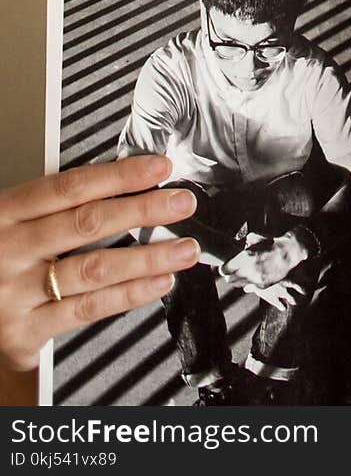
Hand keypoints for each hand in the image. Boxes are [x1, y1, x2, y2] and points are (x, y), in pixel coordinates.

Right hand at [0, 156, 200, 372]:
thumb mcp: (13, 220)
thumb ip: (57, 204)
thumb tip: (124, 182)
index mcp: (6, 212)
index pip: (70, 186)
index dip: (120, 175)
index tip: (159, 168)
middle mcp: (9, 249)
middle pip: (86, 223)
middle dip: (143, 210)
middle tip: (182, 203)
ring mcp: (15, 292)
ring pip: (93, 269)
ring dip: (147, 257)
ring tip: (184, 248)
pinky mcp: (23, 332)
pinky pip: (86, 310)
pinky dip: (128, 295)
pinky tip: (157, 283)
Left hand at [219, 227, 314, 297]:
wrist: (288, 253)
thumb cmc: (272, 243)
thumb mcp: (256, 237)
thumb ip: (244, 241)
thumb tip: (237, 243)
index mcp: (245, 256)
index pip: (225, 269)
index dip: (223, 268)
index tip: (224, 267)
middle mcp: (248, 269)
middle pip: (229, 279)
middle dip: (229, 275)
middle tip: (231, 272)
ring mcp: (255, 279)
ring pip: (238, 285)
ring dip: (237, 280)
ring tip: (240, 274)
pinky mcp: (262, 285)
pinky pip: (248, 288)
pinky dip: (247, 284)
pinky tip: (250, 278)